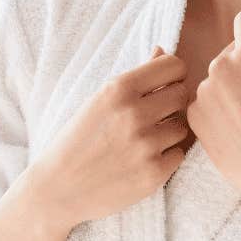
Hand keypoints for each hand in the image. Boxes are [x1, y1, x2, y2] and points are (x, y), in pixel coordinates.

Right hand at [25, 45, 192, 229]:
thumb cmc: (78, 140)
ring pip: (182, 127)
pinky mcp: (154, 174)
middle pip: (182, 95)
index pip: (174, 66)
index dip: (172, 75)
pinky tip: (142, 160)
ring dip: (168, 132)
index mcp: (119, 89)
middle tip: (152, 115)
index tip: (163, 85)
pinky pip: (178, 154)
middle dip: (171, 103)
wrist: (59, 188)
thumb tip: (163, 52)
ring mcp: (146, 145)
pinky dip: (165, 157)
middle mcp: (134, 114)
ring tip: (142, 140)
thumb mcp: (98, 100)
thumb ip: (134, 77)